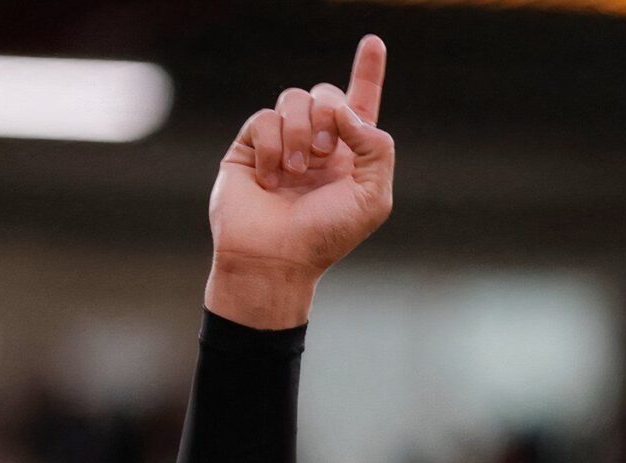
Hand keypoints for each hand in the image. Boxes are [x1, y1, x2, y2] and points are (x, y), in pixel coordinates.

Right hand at [205, 35, 393, 325]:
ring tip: (296, 171)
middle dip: (330, 115)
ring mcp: (282, 142)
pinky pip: (264, 118)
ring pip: (294, 97)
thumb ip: (377, 147)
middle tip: (325, 154)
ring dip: (300, 134)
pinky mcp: (249, 145)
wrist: (275, 258)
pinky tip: (269, 177)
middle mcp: (318, 143)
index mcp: (352, 153)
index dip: (367, 71)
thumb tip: (345, 110)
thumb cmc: (327, 235)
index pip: (362, 103)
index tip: (373, 41)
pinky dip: (271, 146)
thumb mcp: (372, 197)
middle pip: (327, 92)